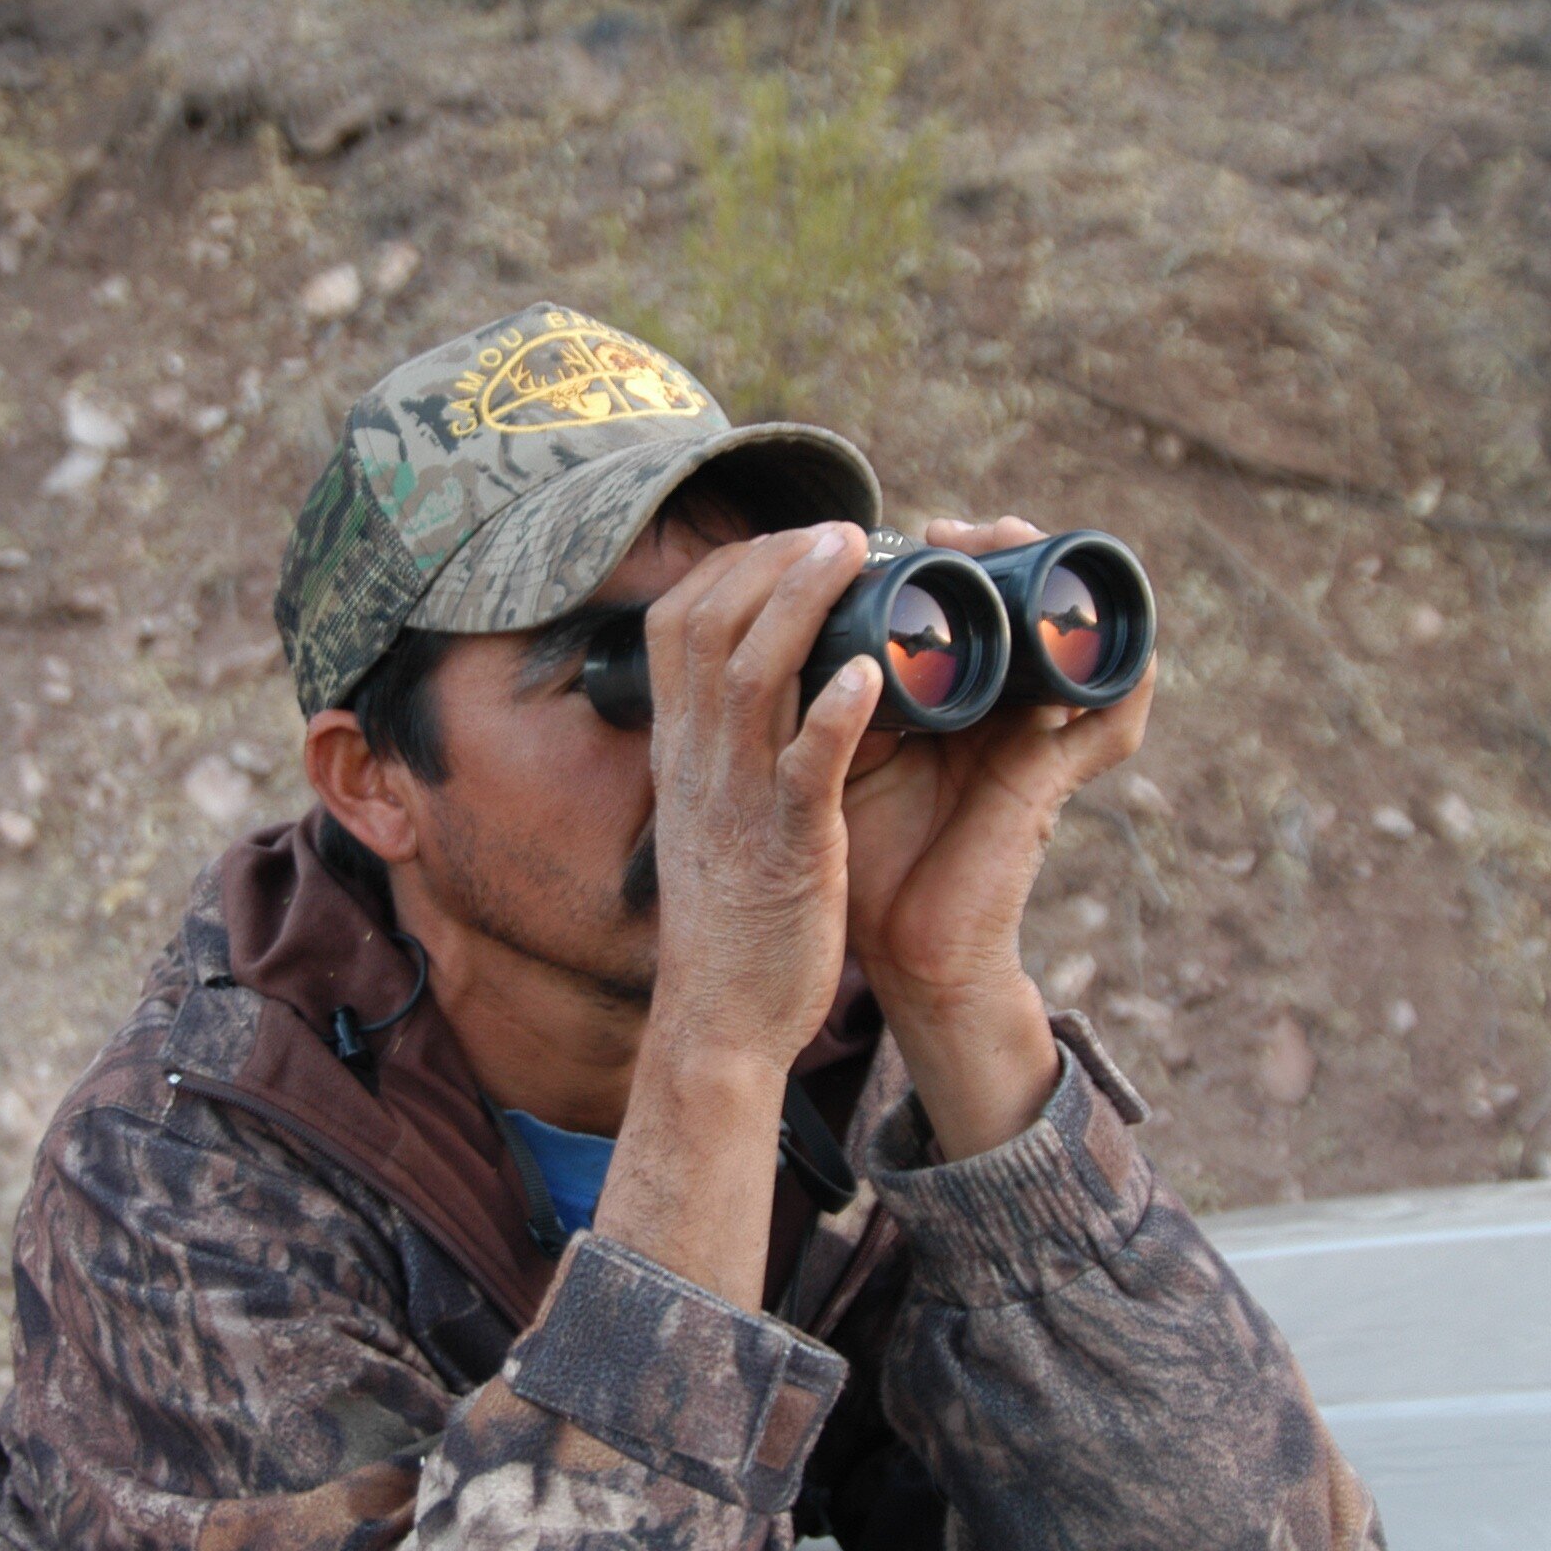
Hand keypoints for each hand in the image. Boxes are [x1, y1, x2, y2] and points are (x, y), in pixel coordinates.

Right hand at [637, 520, 881, 1074]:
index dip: (734, 566)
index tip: (793, 540)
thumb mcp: (708, 813)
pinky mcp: (787, 850)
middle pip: (713, 625)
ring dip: (806, 603)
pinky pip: (804, 769)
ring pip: (755, 676)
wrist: (717, 1021)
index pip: (680, 624)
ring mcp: (739, 802)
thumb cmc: (729, 918)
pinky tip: (869, 674)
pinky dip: (835, 715)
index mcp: (680, 750)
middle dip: (776, 561)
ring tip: (858, 553)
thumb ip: (725, 750)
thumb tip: (757, 689)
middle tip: (845, 529)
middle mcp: (699, 762)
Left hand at [839, 517, 1156, 1154]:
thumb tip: (749, 644)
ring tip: (1005, 542)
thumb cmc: (862, 862)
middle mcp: (998, 714)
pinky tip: (1117, 639)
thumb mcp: (822, 767)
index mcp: (945, 703)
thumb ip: (805, 712)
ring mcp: (1033, 746)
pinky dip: (1122, 679)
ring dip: (1051, 587)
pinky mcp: (1050, 785)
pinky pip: (1111, 723)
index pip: (961, 609)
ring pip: (1075, 644)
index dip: (938, 558)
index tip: (880, 532)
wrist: (901, 956)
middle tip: (949, 525)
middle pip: (1026, 609)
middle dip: (997, 550)